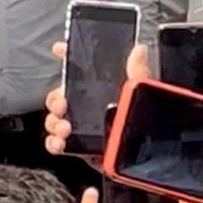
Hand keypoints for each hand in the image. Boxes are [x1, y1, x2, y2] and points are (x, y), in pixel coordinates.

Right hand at [44, 42, 151, 159]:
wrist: (149, 153)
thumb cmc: (148, 121)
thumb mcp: (144, 91)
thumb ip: (140, 72)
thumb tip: (139, 50)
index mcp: (104, 89)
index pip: (82, 70)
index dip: (68, 57)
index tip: (60, 48)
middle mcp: (91, 107)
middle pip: (61, 97)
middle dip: (55, 99)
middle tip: (62, 103)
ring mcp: (85, 128)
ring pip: (56, 120)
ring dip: (53, 122)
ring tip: (64, 127)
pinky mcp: (83, 148)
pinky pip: (59, 144)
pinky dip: (54, 143)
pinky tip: (60, 143)